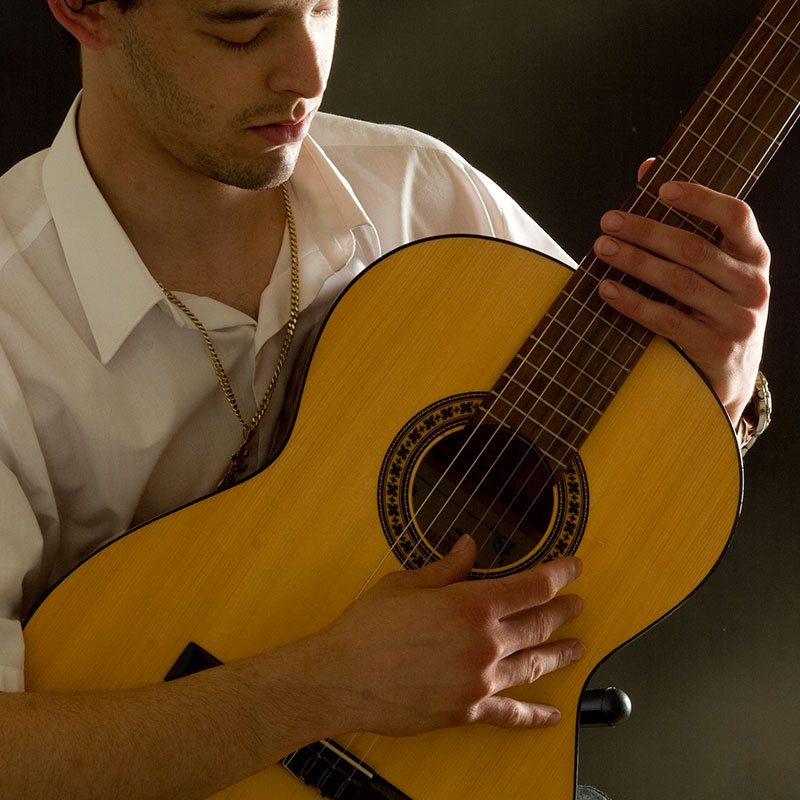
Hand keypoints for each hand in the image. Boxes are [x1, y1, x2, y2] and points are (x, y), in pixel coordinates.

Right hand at [316, 536, 583, 736]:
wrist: (342, 678)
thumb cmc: (369, 627)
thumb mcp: (407, 583)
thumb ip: (446, 567)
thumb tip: (469, 546)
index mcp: (471, 605)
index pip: (531, 586)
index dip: (558, 574)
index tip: (574, 568)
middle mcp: (484, 643)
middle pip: (538, 624)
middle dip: (563, 611)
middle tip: (579, 604)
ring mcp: (480, 681)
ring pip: (533, 665)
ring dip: (560, 654)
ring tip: (578, 647)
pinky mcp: (468, 711)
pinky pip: (511, 715)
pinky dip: (536, 715)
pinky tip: (554, 715)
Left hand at [593, 162, 769, 424]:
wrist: (730, 378)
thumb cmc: (713, 310)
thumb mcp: (713, 271)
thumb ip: (687, 222)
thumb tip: (648, 168)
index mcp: (755, 258)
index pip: (737, 216)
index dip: (700, 198)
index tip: (661, 188)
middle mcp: (753, 286)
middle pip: (693, 249)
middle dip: (645, 232)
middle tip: (608, 222)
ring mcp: (737, 319)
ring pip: (678, 282)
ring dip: (634, 262)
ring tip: (601, 248)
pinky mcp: (714, 348)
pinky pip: (666, 319)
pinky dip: (632, 302)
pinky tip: (606, 289)